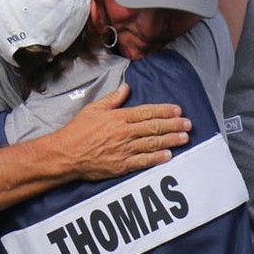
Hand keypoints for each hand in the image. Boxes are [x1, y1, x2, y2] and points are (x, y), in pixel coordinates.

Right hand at [49, 84, 190, 180]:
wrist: (65, 154)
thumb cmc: (77, 131)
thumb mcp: (93, 109)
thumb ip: (112, 99)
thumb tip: (126, 87)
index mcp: (118, 117)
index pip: (147, 112)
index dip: (164, 111)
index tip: (178, 110)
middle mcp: (124, 132)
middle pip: (154, 127)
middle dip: (173, 125)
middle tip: (188, 124)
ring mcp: (123, 150)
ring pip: (152, 143)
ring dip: (170, 140)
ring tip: (184, 138)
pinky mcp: (121, 165)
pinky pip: (142, 161)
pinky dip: (156, 158)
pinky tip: (168, 155)